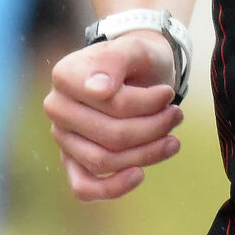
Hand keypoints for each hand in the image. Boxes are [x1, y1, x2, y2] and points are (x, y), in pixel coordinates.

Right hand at [45, 31, 181, 201]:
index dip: (145, 102)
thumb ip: (116, 60)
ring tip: (173, 136)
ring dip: (147, 152)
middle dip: (154, 127)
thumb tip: (99, 89)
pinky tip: (140, 174)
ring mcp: (64, 136)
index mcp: (66, 76)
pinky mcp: (73, 160)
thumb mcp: (136, 47)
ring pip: (104, 160)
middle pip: (111, 134)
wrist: (142, 70)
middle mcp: (58, 108)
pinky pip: (83, 187)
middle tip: (177, 113)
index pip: (109, 103)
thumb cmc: (138, 59)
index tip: (167, 93)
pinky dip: (112, 188)